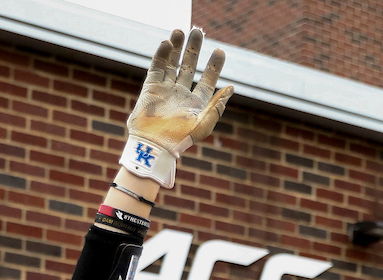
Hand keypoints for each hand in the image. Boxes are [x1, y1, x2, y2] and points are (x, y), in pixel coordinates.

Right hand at [124, 29, 233, 184]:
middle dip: (194, 50)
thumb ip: (217, 107)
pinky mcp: (151, 87)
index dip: (214, 66)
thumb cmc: (180, 139)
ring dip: (177, 47)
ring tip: (181, 30)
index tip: (220, 51)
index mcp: (196, 104)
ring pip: (172, 63)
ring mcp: (166, 90)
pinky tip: (167, 43)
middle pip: (189, 66)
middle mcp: (182, 95)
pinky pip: (157, 67)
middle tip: (198, 32)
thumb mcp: (203, 125)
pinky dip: (162, 54)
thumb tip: (231, 88)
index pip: (207, 81)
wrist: (154, 145)